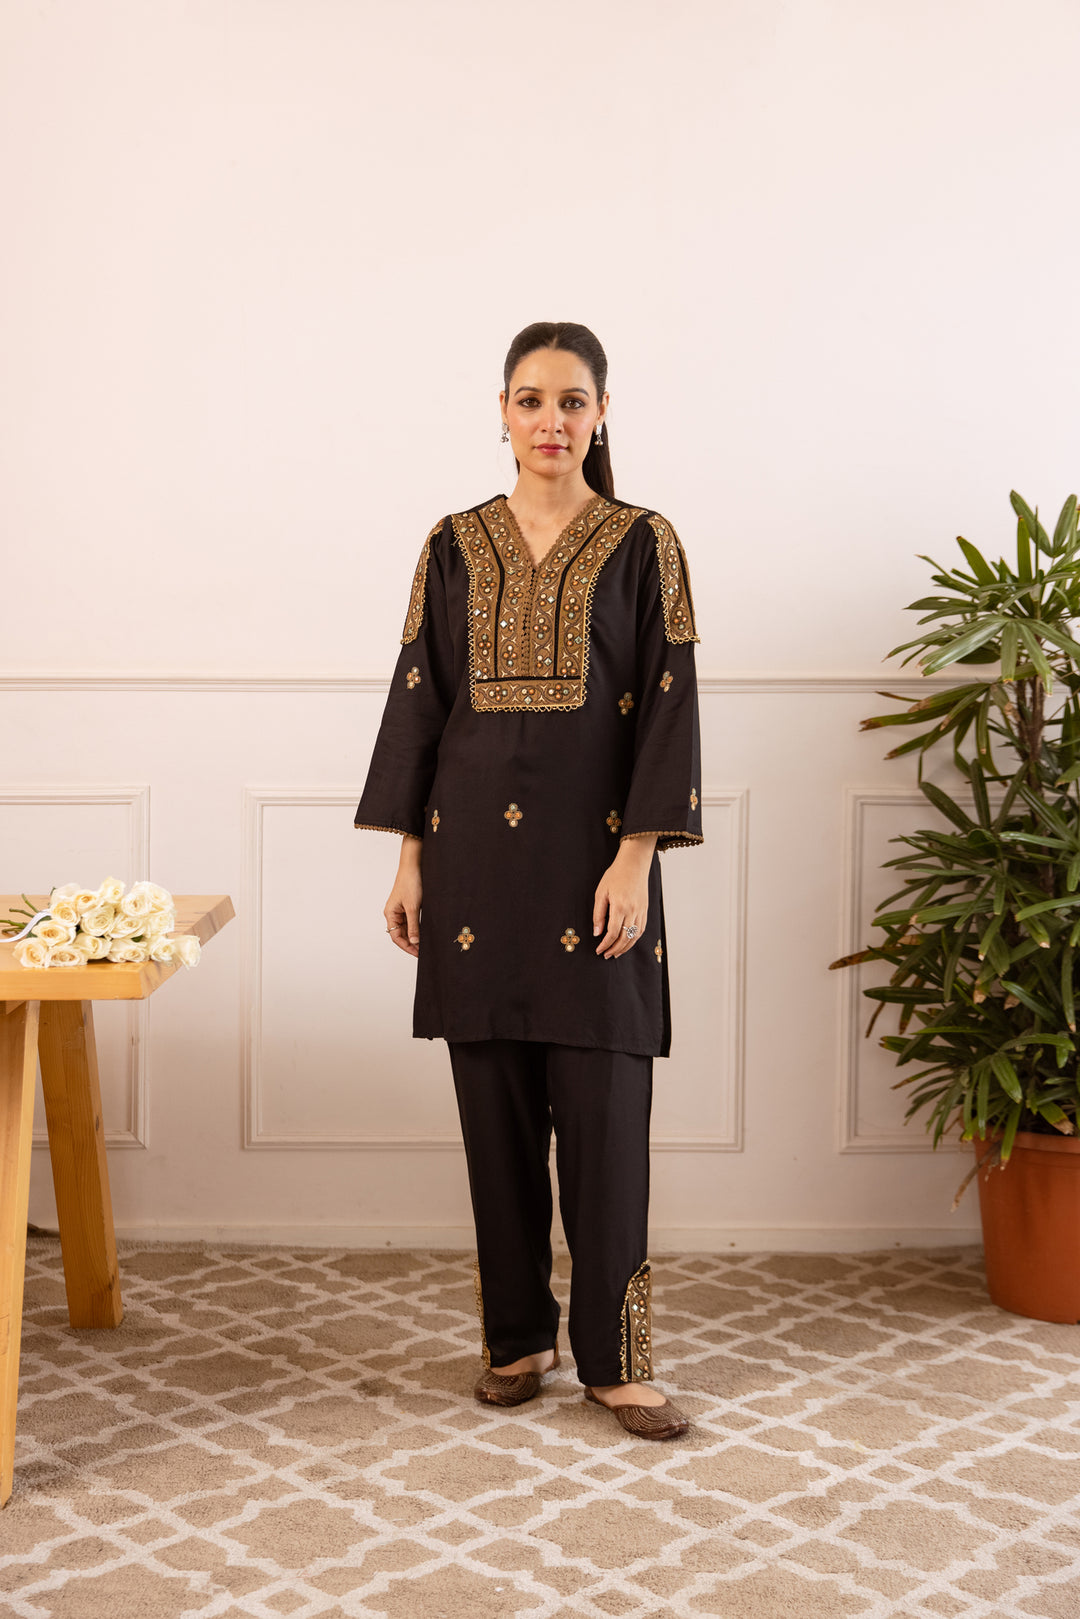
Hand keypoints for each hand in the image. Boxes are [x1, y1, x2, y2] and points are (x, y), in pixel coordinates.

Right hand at [384, 835, 421, 956]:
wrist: (414, 865)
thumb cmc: (410, 882)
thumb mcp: (413, 907)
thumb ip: (414, 926)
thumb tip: (414, 942)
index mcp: (390, 914)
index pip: (396, 937)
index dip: (407, 947)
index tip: (417, 954)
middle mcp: (394, 913)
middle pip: (401, 934)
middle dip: (412, 943)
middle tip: (423, 952)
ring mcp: (401, 910)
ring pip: (407, 928)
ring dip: (415, 937)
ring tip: (425, 945)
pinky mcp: (409, 906)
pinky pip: (412, 921)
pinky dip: (418, 928)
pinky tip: (425, 933)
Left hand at [593, 836, 655, 958]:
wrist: (634, 864)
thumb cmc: (615, 876)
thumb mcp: (601, 893)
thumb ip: (598, 914)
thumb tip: (597, 933)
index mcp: (620, 906)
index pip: (613, 933)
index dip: (605, 944)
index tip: (599, 950)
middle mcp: (632, 911)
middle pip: (625, 938)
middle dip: (615, 949)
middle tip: (606, 955)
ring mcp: (641, 911)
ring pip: (635, 936)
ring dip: (625, 947)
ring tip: (616, 953)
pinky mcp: (645, 909)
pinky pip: (641, 929)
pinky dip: (634, 939)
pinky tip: (627, 942)